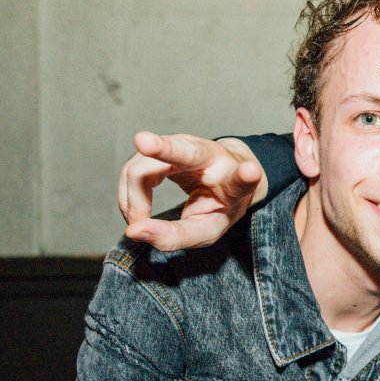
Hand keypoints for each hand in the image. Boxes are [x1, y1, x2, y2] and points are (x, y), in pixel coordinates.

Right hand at [118, 132, 266, 250]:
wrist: (223, 179)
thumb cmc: (217, 205)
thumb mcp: (206, 230)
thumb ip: (175, 236)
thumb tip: (134, 232)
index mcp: (233, 178)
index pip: (239, 177)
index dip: (246, 176)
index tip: (250, 172)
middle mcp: (209, 154)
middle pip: (181, 150)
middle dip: (161, 147)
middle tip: (139, 166)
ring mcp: (182, 144)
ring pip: (143, 165)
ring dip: (131, 200)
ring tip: (139, 224)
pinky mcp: (161, 144)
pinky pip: (134, 169)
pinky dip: (129, 196)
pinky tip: (137, 213)